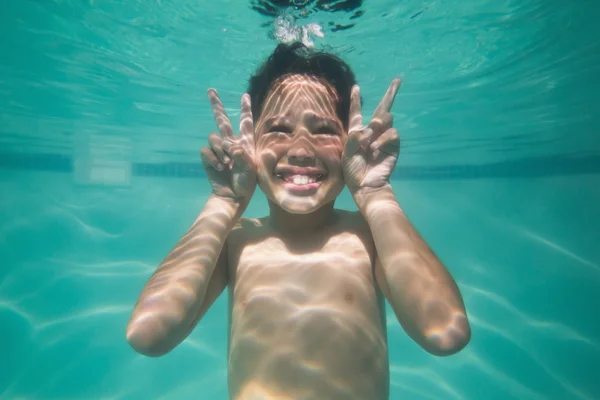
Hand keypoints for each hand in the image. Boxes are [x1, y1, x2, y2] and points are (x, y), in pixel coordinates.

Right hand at [200, 89, 256, 203]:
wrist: (233, 195)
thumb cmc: (246, 183)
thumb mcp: (250, 168)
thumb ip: (241, 154)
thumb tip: (228, 144)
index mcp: (245, 143)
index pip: (246, 122)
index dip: (245, 109)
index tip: (245, 95)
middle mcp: (231, 143)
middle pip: (221, 119)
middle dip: (216, 105)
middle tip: (211, 90)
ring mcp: (219, 149)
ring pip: (214, 137)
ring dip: (220, 150)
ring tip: (227, 164)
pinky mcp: (208, 157)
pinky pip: (207, 150)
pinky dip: (213, 158)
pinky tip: (219, 167)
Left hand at [342, 79, 400, 195]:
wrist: (365, 184)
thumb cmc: (352, 170)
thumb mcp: (347, 152)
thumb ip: (355, 136)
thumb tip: (372, 127)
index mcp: (357, 132)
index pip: (357, 113)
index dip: (356, 100)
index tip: (356, 87)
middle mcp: (372, 132)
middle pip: (382, 109)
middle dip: (391, 94)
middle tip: (397, 81)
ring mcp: (383, 138)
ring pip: (386, 119)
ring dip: (379, 122)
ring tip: (373, 132)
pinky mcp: (393, 145)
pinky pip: (392, 133)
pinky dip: (383, 139)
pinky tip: (376, 149)